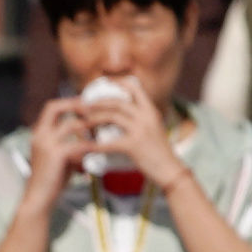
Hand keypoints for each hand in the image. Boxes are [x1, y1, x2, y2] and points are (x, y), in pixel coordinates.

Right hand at [22, 91, 99, 187]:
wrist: (39, 198)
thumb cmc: (51, 179)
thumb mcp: (58, 155)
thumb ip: (69, 142)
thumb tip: (89, 135)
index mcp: (39, 133)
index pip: (52, 107)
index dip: (70, 102)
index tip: (87, 106)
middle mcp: (39, 135)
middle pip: (56, 107)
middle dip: (76, 106)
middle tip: (95, 111)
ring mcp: (46, 144)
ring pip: (72, 125)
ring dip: (89, 126)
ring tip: (102, 131)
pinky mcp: (55, 155)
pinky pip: (78, 144)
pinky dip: (91, 145)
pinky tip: (99, 150)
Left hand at [71, 76, 192, 194]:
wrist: (170, 169)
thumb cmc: (158, 151)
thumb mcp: (152, 128)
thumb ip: (140, 119)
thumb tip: (120, 113)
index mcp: (151, 110)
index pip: (135, 88)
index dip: (118, 82)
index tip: (104, 81)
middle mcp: (147, 116)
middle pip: (118, 102)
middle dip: (98, 102)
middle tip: (83, 106)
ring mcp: (141, 130)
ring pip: (112, 117)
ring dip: (93, 118)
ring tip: (82, 122)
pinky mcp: (134, 145)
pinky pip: (109, 143)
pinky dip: (95, 146)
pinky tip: (85, 147)